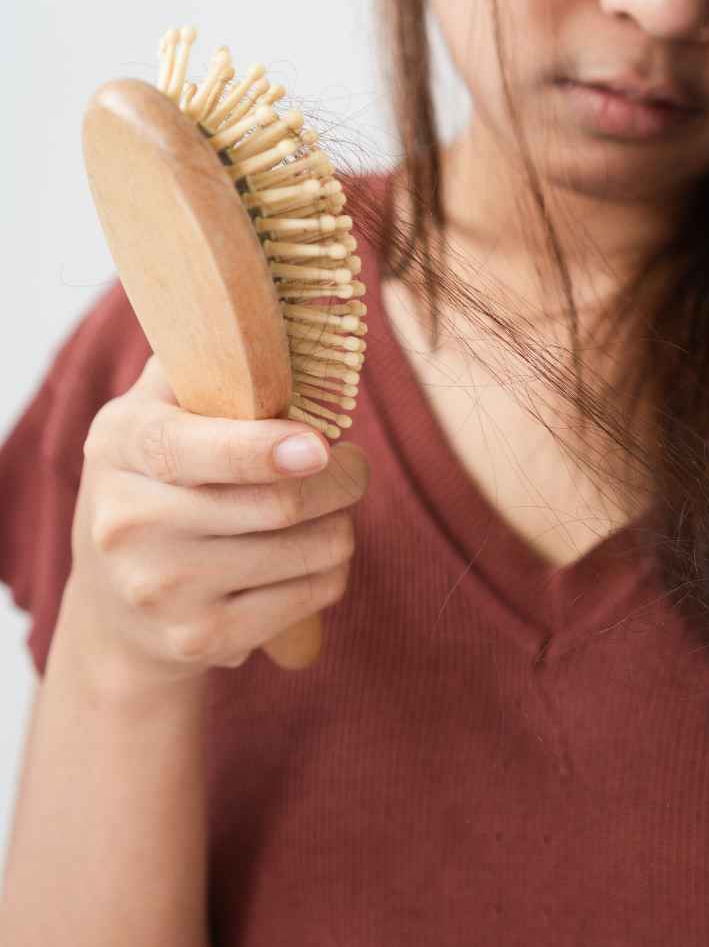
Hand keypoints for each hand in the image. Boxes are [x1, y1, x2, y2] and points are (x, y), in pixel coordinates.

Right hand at [62, 354, 369, 692]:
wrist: (117, 607)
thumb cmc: (162, 485)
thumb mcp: (158, 415)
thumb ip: (206, 364)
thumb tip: (270, 307)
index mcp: (121, 446)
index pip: (194, 448)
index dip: (264, 449)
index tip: (318, 446)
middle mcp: (128, 522)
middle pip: (280, 503)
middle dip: (343, 481)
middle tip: (351, 467)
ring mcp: (161, 589)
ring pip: (310, 550)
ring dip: (343, 526)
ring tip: (328, 513)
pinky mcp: (201, 639)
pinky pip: (313, 595)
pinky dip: (333, 572)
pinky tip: (311, 559)